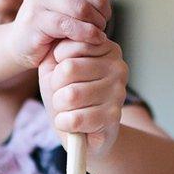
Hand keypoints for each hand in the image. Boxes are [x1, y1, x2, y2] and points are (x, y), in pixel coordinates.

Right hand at [8, 0, 114, 67]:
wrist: (26, 40)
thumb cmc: (56, 13)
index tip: (105, 0)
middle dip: (104, 10)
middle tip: (102, 20)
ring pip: (82, 9)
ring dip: (97, 24)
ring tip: (98, 30)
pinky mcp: (35, 18)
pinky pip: (70, 25)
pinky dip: (87, 34)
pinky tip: (93, 38)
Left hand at [38, 37, 128, 157]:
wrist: (83, 132)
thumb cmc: (67, 94)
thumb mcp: (55, 67)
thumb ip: (55, 50)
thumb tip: (59, 41)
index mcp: (106, 49)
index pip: (68, 47)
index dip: (55, 66)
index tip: (64, 76)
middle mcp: (118, 67)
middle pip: (67, 70)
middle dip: (55, 87)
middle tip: (64, 95)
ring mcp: (118, 92)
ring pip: (70, 95)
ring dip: (59, 106)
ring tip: (69, 109)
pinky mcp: (113, 117)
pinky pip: (74, 119)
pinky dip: (63, 123)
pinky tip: (71, 123)